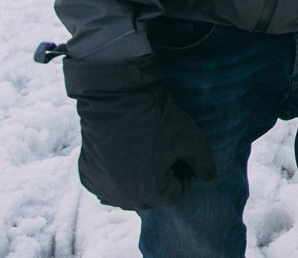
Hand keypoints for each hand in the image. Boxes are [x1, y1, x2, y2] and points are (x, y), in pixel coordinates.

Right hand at [62, 54, 216, 210]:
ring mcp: (102, 187)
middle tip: (164, 151)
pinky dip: (116, 173)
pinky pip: (107, 182)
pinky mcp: (87, 175)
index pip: (176, 193)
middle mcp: (124, 198)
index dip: (183, 172)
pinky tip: (123, 152)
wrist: (115, 98)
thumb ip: (204, 163)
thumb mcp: (191, 139)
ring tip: (145, 151)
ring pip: (128, 191)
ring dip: (138, 178)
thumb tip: (210, 178)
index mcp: (151, 194)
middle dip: (161, 178)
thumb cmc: (157, 119)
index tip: (181, 152)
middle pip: (151, 196)